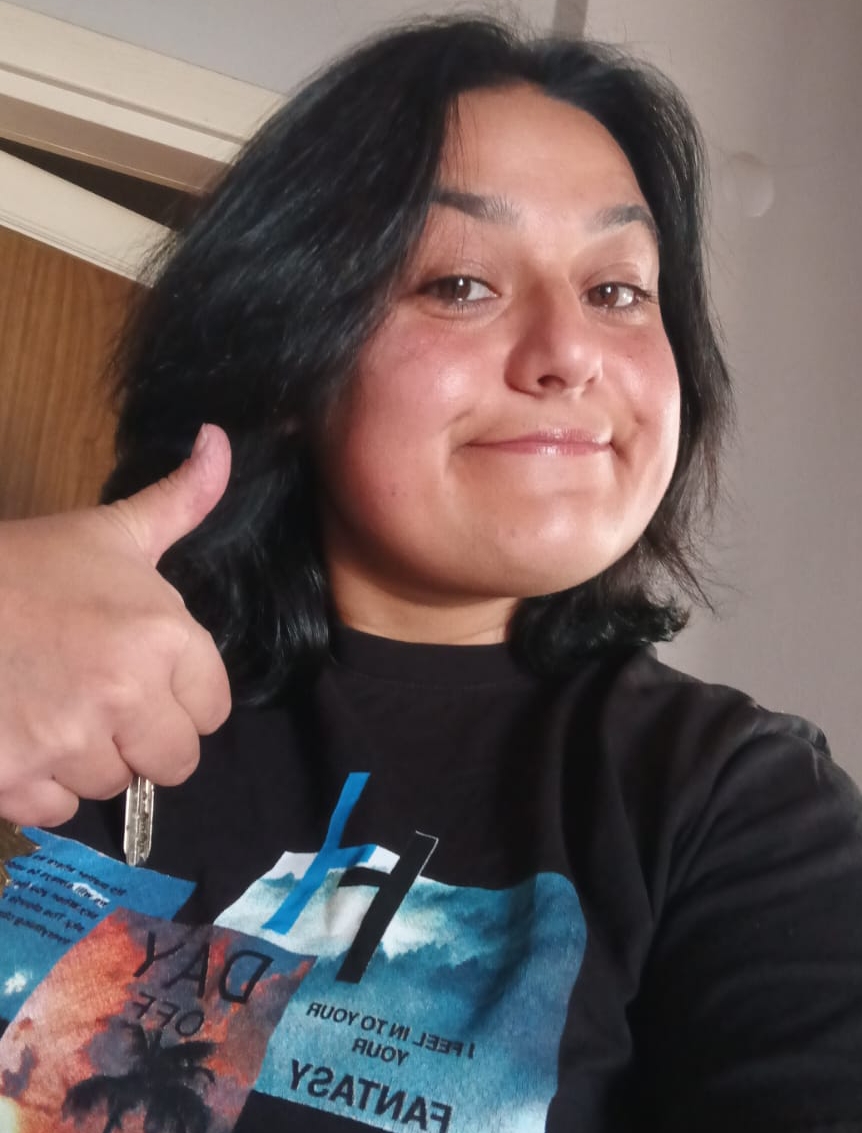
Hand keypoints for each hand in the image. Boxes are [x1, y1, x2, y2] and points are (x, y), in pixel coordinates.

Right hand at [0, 425, 232, 825]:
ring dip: (87, 758)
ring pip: (111, 784)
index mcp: (162, 638)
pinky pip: (56, 810)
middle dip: (144, 736)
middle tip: (99, 697)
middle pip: (174, 760)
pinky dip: (39, 785)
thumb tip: (221, 442)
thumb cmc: (21, 568)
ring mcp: (65, 745)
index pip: (213, 708)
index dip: (181, 694)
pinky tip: (19, 735)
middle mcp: (124, 697)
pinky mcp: (11, 781)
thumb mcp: (107, 532)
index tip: (145, 674)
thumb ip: (179, 501)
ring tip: (49, 705)